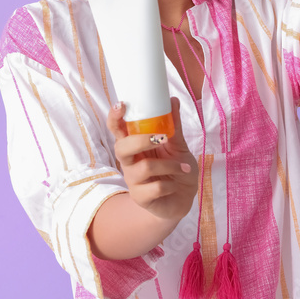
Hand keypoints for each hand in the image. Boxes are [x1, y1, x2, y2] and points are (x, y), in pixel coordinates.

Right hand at [108, 97, 198, 221]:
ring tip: (184, 167)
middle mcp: (129, 161)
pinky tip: (176, 185)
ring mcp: (133, 180)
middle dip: (141, 141)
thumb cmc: (177, 169)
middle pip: (121, 148)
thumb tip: (172, 100)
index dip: (115, 118)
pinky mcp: (140, 197)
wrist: (184, 198)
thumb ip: (173, 126)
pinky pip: (155, 188)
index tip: (121, 105)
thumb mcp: (178, 145)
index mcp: (134, 145)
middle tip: (162, 138)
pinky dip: (171, 184)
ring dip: (169, 165)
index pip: (117, 130)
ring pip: (144, 168)